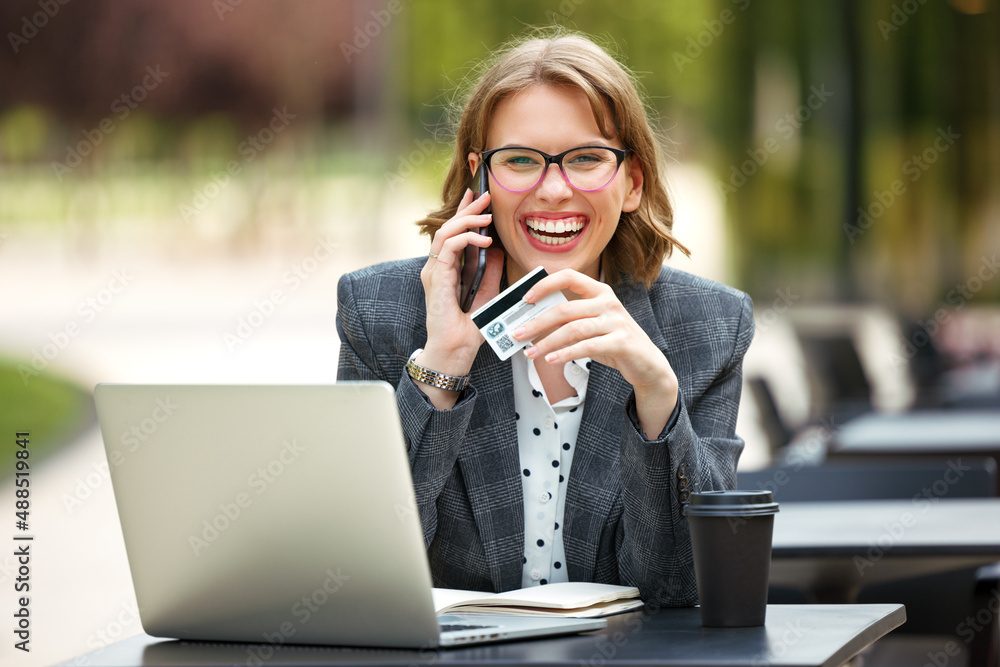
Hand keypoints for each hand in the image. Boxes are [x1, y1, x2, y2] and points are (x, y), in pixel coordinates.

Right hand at [417, 189, 502, 406]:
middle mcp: (438, 267)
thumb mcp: (487, 292)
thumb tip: (497, 250)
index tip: (476, 195)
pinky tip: (484, 240)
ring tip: (487, 216)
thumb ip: (489, 271)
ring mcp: (434, 271)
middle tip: (485, 196)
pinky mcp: (436, 277)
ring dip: (468, 220)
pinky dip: (467, 238)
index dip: (464, 212)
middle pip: (449, 226)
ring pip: (446, 231)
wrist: (457, 349)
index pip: (454, 232)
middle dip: (468, 208)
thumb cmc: (469, 328)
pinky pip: (449, 246)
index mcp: (448, 269)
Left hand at [512, 269, 677, 437]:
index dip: (545, 284)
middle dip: (537, 323)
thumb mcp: (593, 324)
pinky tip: (552, 360)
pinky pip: (587, 347)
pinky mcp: (621, 342)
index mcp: (600, 291)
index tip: (526, 298)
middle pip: (565, 309)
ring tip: (531, 353)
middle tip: (518, 334)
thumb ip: (571, 320)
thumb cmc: (615, 341)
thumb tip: (534, 325)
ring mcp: (616, 322)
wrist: (648, 363)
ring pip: (573, 329)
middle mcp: (609, 303)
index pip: (569, 276)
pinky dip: (566, 354)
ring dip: (547, 343)